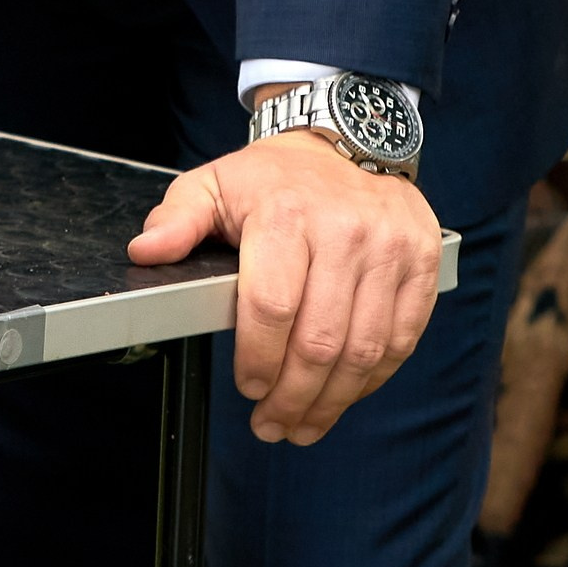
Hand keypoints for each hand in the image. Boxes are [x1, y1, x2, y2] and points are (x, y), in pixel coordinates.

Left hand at [128, 129, 442, 444]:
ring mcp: (390, 251)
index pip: (272, 305)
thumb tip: (144, 252)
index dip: (259, 357)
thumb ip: (177, 219)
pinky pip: (401, 339)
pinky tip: (345, 395)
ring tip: (304, 424)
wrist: (347, 141)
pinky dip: (373, 379)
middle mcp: (345, 232)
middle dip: (293, 396)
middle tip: (272, 424)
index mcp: (287, 214)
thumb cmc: (273, 176)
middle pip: (320, 339)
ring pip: (365, 350)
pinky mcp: (423, 266)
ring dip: (333, 401)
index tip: (247, 387)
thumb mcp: (213, 183)